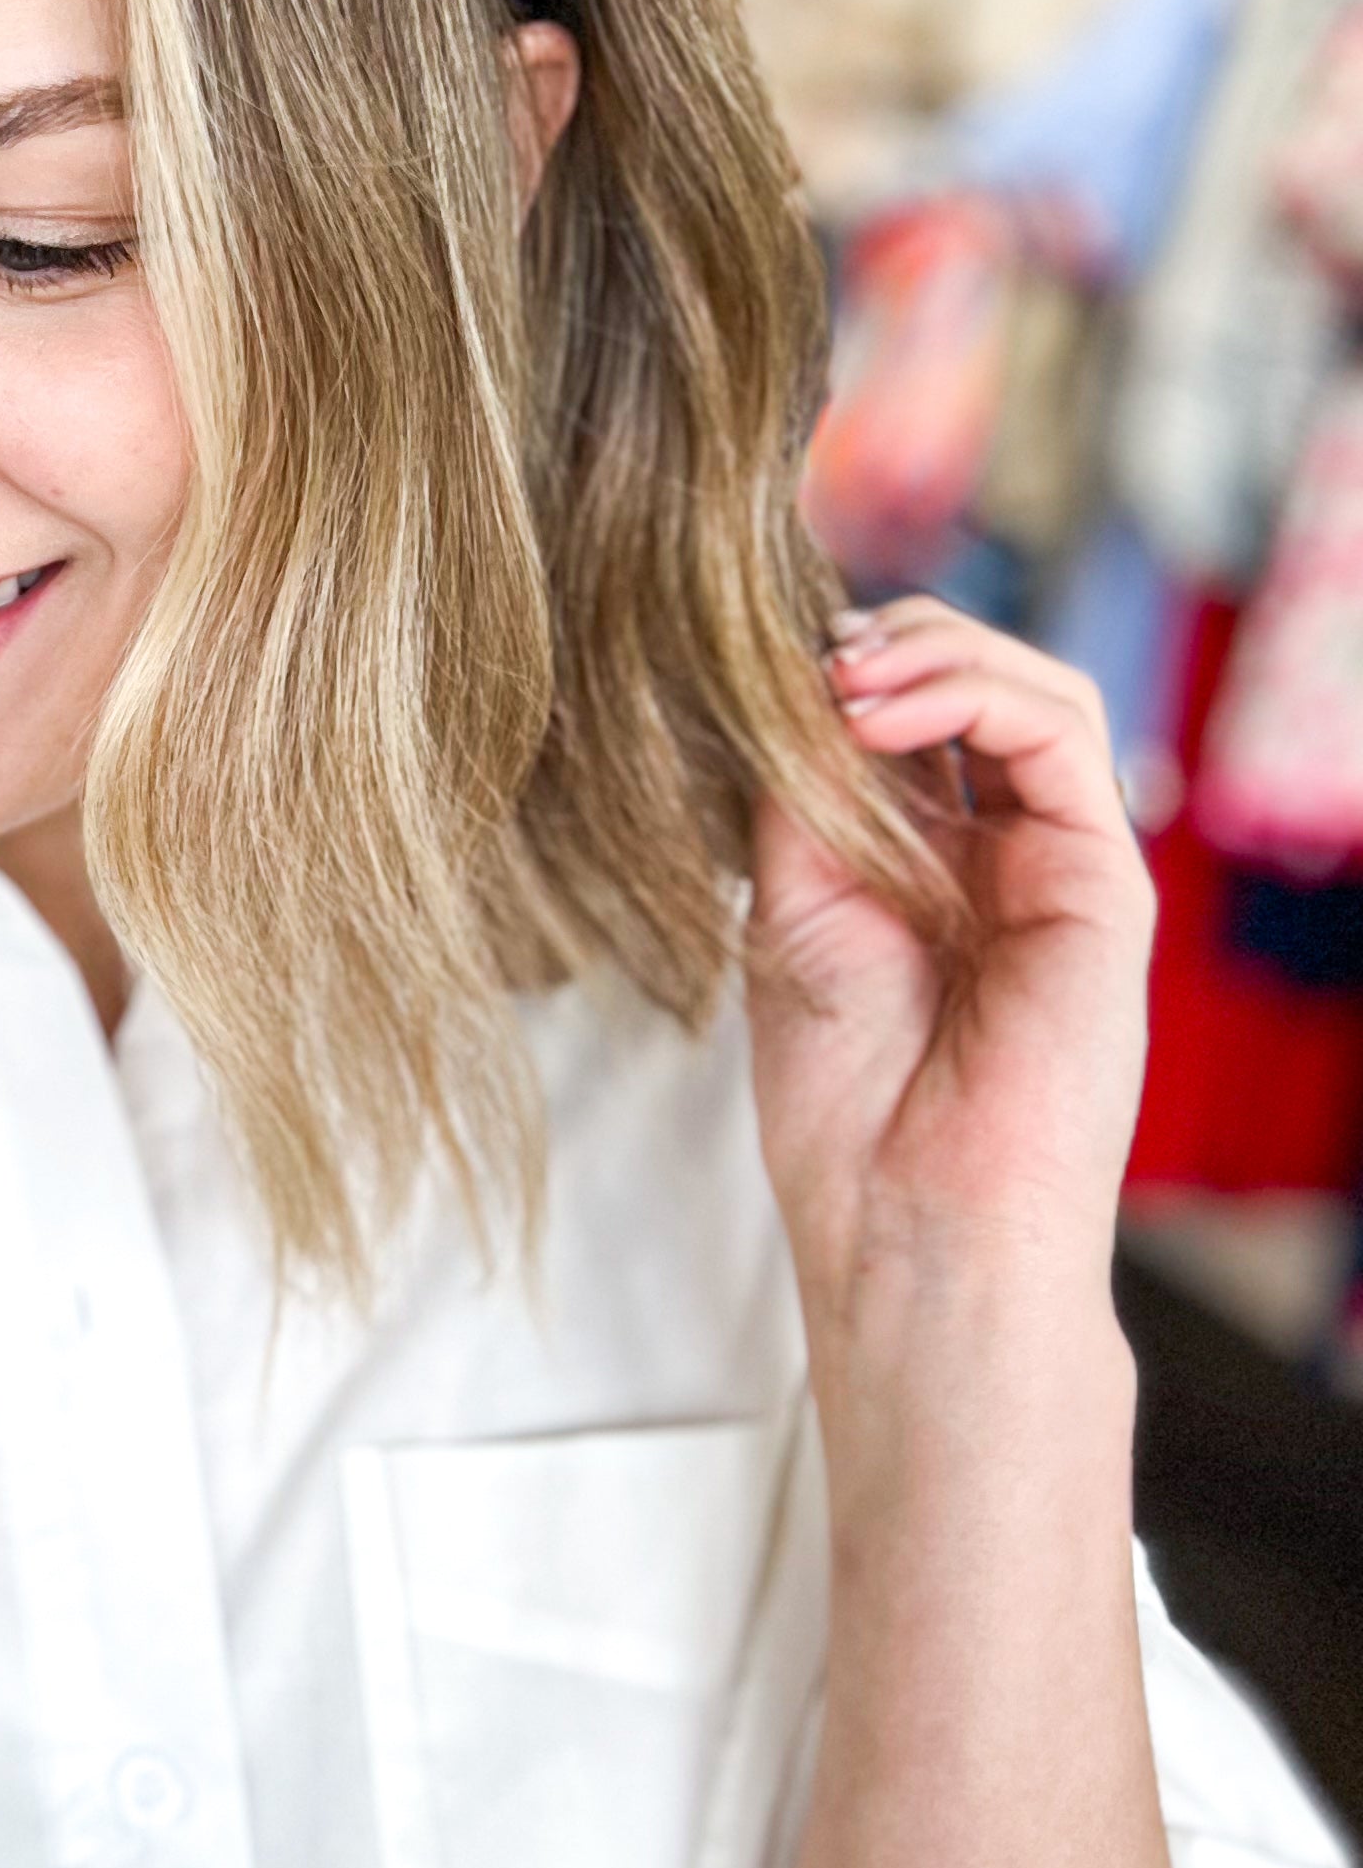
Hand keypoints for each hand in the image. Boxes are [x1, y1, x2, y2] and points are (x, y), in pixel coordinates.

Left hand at [746, 597, 1153, 1366]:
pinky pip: (1063, 733)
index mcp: (927, 871)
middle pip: (976, 691)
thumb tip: (794, 683)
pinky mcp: (1102, 880)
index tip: (764, 669)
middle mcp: (1003, 858)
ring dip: (931, 655)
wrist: (912, 1220)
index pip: (910, 725)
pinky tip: (881, 716)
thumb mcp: (794, 914)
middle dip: (891, 648)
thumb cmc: (848, 1103)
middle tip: (809, 658)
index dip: (845, 676)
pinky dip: (972, 693)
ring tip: (843, 676)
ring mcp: (1059, 865)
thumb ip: (805, 799)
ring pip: (1031, 691)